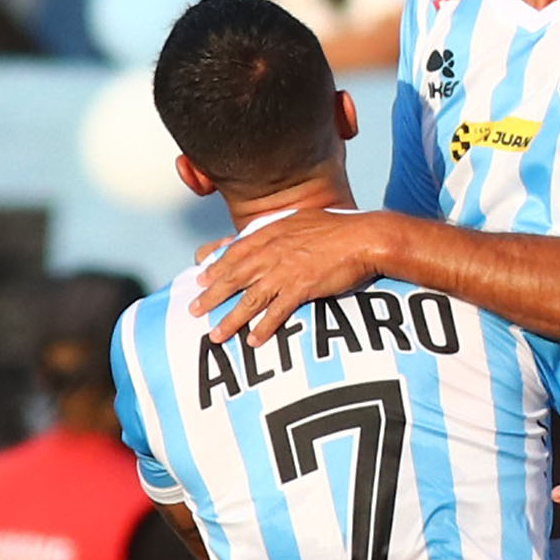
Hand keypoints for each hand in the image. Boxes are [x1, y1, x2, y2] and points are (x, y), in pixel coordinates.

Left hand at [194, 207, 392, 346]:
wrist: (365, 237)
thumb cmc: (340, 228)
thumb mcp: (304, 219)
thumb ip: (282, 228)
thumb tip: (270, 233)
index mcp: (272, 234)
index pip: (236, 252)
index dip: (216, 267)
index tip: (202, 279)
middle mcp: (273, 252)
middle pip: (235, 277)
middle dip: (213, 296)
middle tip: (194, 310)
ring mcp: (286, 271)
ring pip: (250, 298)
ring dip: (231, 318)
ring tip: (216, 335)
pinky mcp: (302, 288)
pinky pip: (278, 311)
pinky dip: (265, 327)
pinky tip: (254, 340)